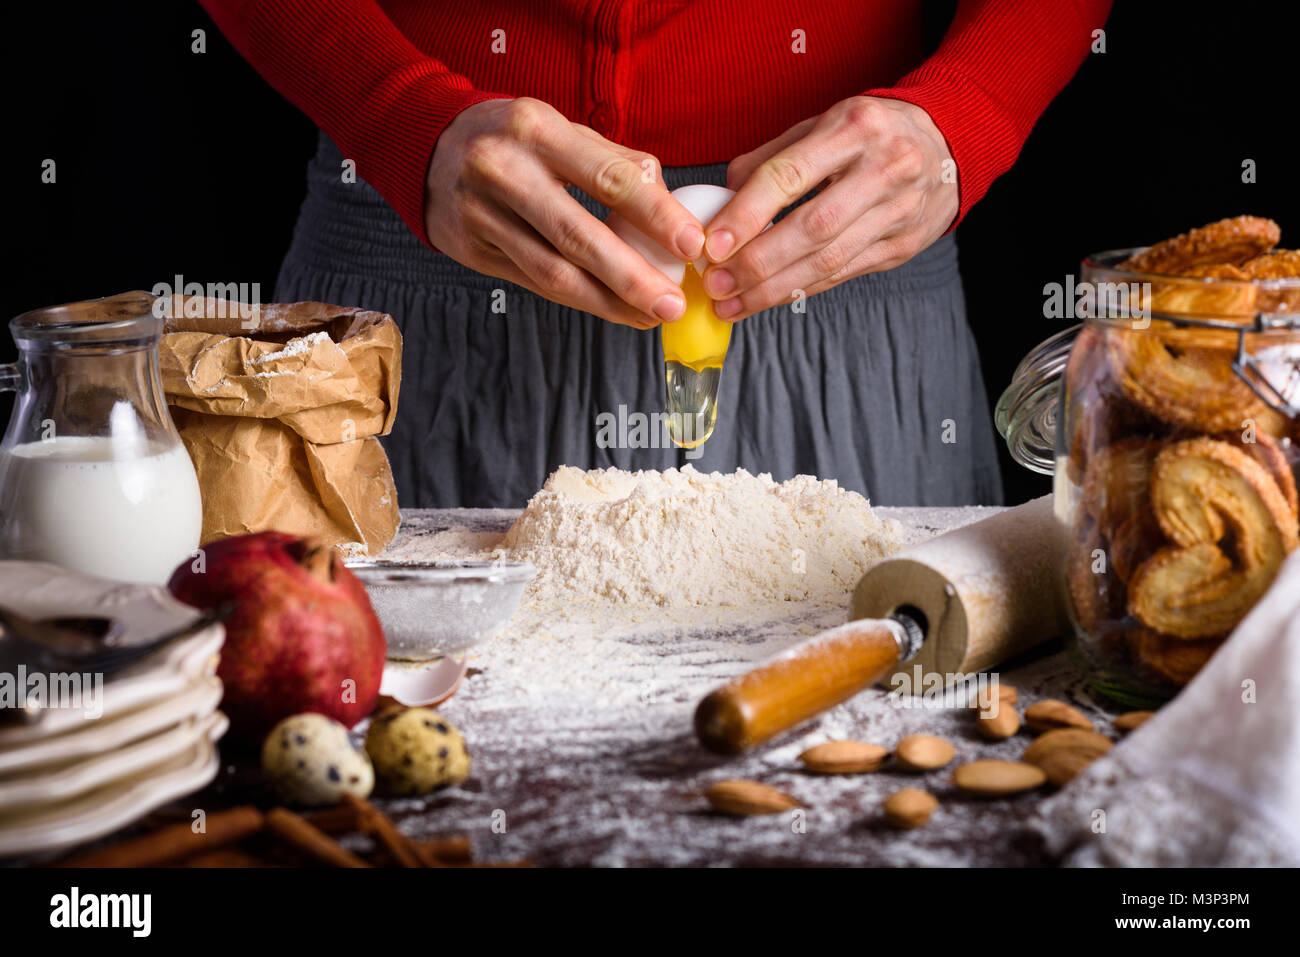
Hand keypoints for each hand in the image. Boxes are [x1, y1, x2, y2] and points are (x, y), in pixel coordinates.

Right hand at [425, 97, 704, 328]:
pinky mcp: (471, 250)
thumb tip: (669, 206)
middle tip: (671, 303)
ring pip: (553, 271)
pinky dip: (579, 299)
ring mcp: (482, 214)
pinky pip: (534, 283)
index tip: (691, 244)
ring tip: (649, 315)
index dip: (654, 215)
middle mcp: (505, 170)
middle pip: (579, 235)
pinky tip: (611, 308)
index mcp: (537, 129)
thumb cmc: (512, 138)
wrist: (428, 146)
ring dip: (608, 301)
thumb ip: (613, 161)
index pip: (608, 177)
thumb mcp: (559, 128)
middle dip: (632, 276)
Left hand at [700, 96, 958, 320]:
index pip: (791, 174)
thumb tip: (723, 196)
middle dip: (758, 262)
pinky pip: (843, 274)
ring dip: (774, 288)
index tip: (712, 244)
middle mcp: (884, 169)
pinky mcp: (902, 246)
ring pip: (829, 260)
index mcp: (855, 128)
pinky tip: (767, 299)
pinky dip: (800, 289)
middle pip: (813, 227)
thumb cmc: (871, 132)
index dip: (748, 213)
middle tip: (717, 283)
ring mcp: (899, 212)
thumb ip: (773, 156)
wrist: (949, 143)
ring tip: (732, 302)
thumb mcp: (825, 122)